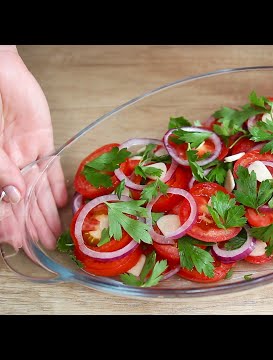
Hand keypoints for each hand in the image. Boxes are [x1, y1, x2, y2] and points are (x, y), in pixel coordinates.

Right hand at [0, 46, 66, 251]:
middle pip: (24, 201)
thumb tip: (16, 197)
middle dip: (33, 225)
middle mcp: (10, 164)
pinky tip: (60, 203)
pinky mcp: (42, 139)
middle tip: (44, 246)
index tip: (21, 242)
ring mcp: (26, 153)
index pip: (4, 203)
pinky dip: (55, 183)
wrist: (0, 75)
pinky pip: (50, 165)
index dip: (12, 224)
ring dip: (46, 212)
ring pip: (39, 189)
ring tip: (54, 234)